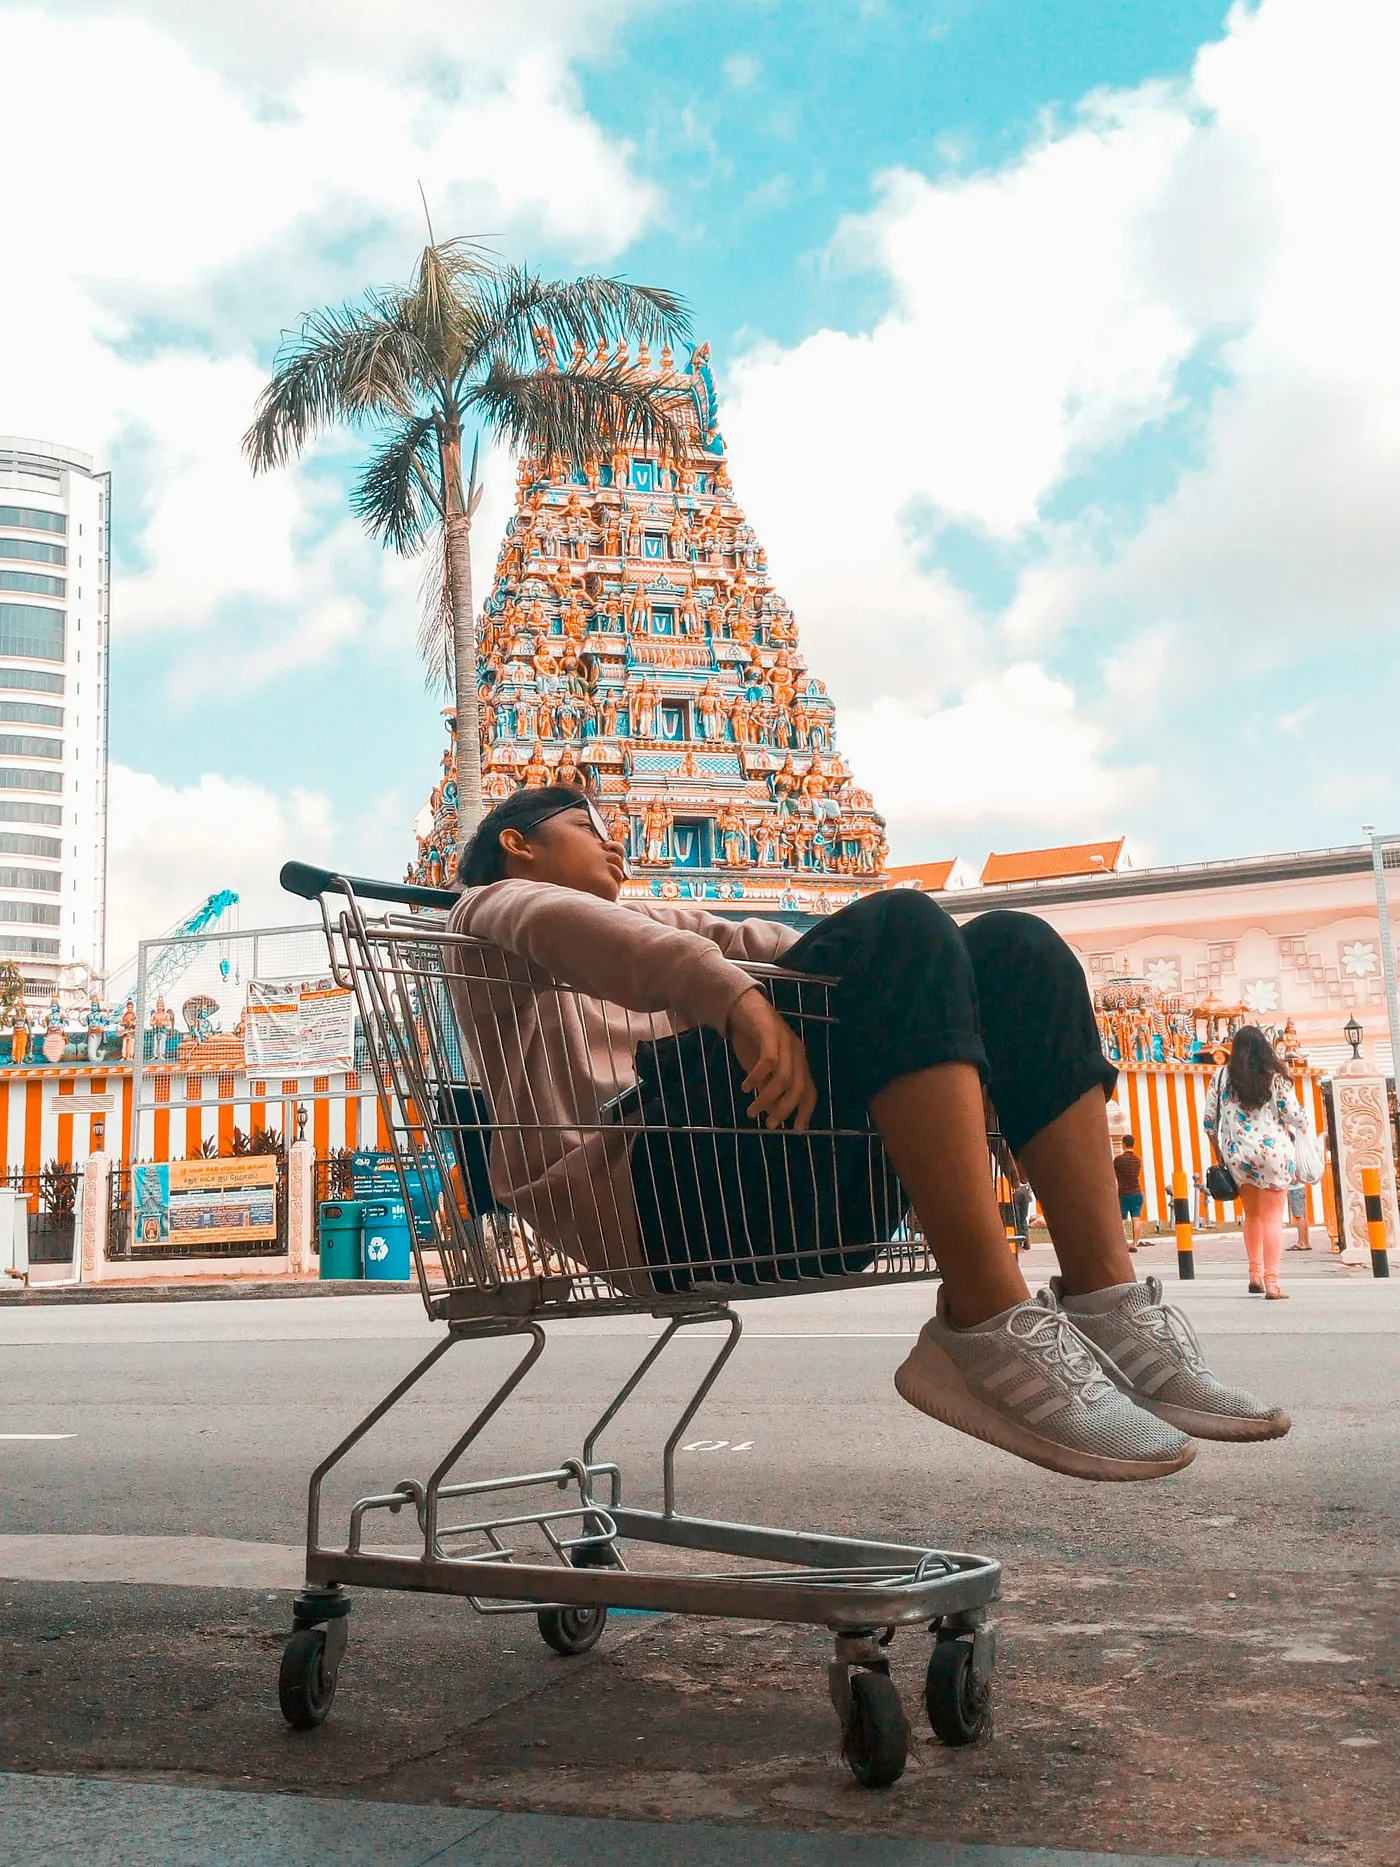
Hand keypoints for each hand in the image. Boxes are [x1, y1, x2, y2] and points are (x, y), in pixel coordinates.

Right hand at [726, 987, 817, 1131]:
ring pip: (783, 1078)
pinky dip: (757, 1076)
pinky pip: (768, 1060)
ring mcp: (785, 1042)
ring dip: (767, 1098)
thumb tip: (772, 1114)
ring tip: (751, 1111)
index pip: (810, 1091)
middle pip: (798, 1088)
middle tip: (769, 1126)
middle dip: (785, 1110)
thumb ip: (769, 1088)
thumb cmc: (753, 1040)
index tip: (796, 1130)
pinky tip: (745, 1087)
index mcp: (799, 1062)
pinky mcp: (770, 1033)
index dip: (806, 1112)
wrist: (742, 1006)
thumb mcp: (762, 1070)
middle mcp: (797, 1053)